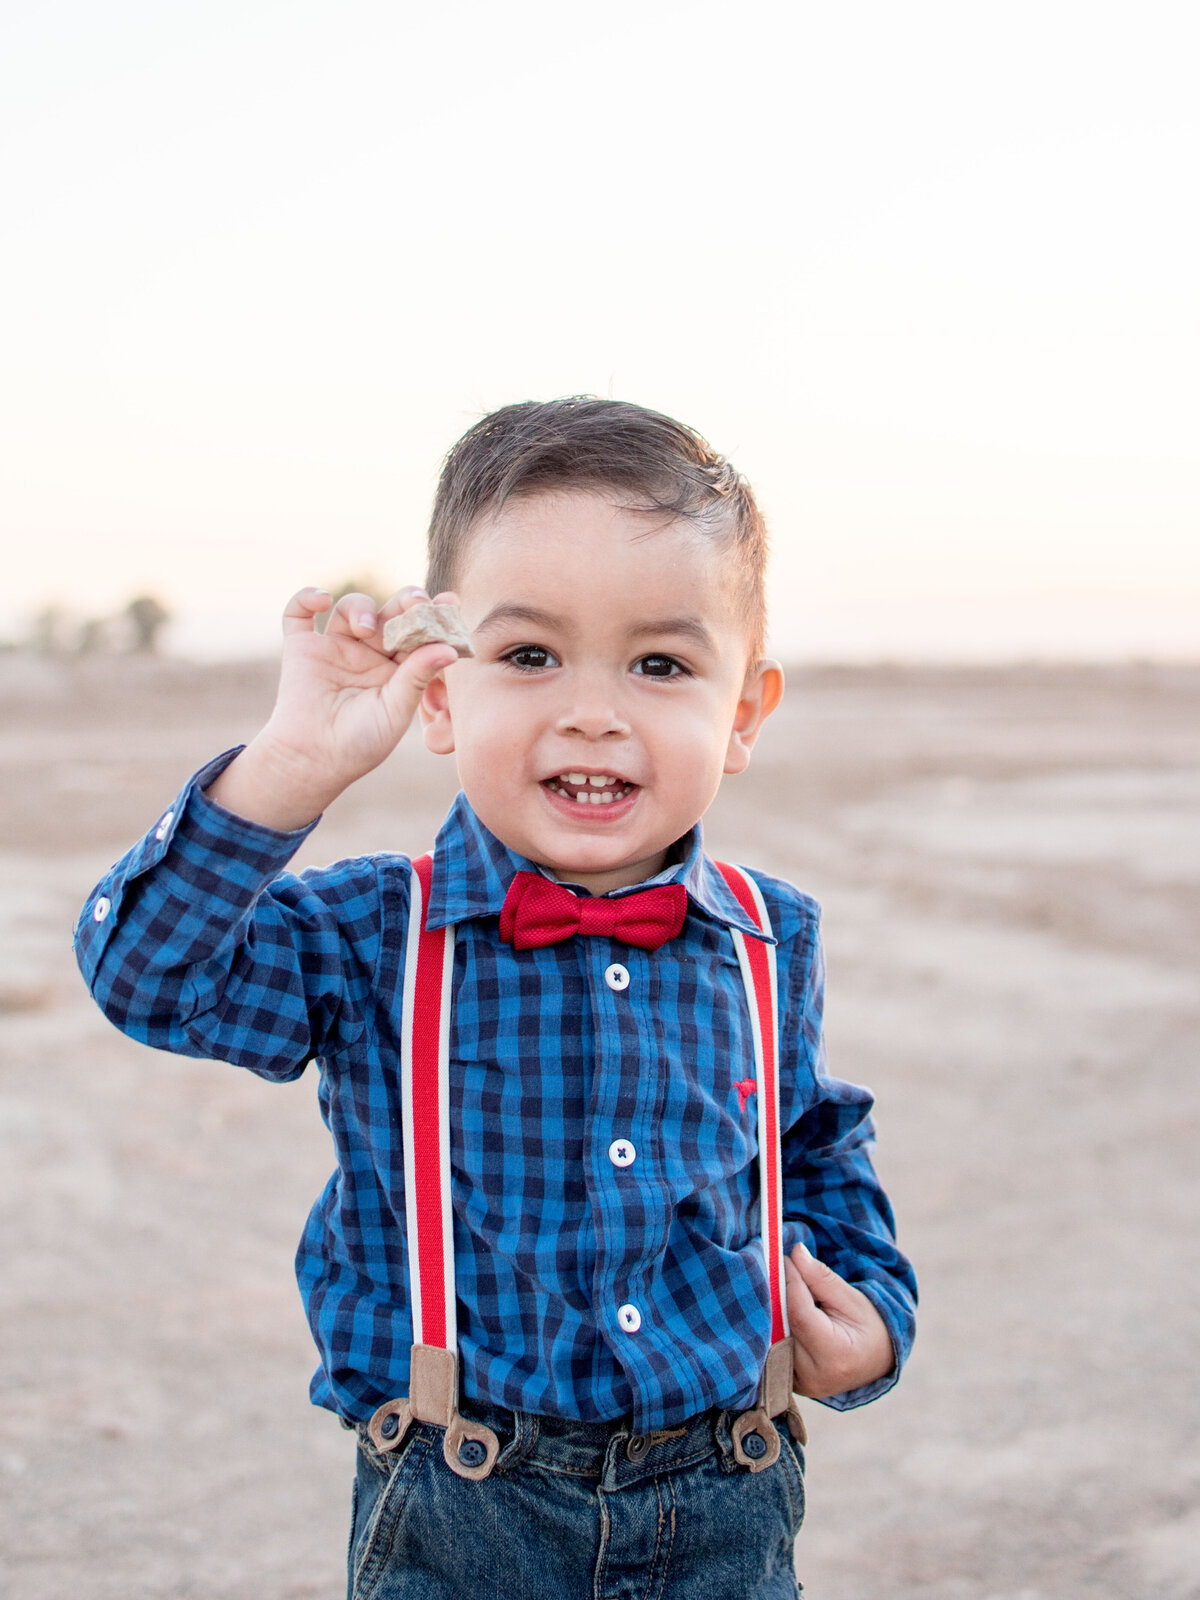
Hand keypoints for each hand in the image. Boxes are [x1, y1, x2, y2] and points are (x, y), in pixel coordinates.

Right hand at [207, 586, 461, 829]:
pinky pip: (299, 613)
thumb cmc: (360, 743)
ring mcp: (335, 647)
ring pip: (352, 608)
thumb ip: (417, 677)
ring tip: (366, 629)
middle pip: (389, 613)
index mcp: (397, 668)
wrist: (313, 760)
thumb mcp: (395, 711)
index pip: (419, 634)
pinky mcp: (302, 647)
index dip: (433, 617)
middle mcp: (368, 653)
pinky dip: (306, 598)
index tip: (449, 602)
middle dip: (404, 603)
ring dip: (361, 608)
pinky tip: (321, 600)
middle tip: (415, 601)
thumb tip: (450, 650)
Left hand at [786, 1242, 894, 1398]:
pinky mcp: (791, 1383)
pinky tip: (777, 1312)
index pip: (800, 1314)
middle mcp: (815, 1376)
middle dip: (776, 1296)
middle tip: (775, 1270)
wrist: (876, 1360)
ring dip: (771, 1312)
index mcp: (836, 1356)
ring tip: (777, 1290)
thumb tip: (795, 1253)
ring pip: (772, 1340)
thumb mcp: (851, 1298)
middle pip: (782, 1328)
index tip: (784, 1259)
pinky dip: (772, 1329)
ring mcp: (800, 1384)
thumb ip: (820, 1277)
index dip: (789, 1283)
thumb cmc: (867, 1326)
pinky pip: (773, 1351)